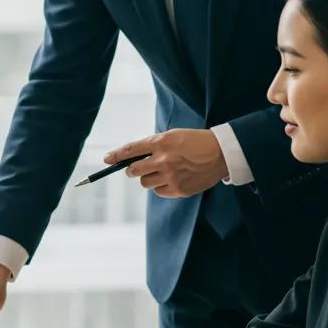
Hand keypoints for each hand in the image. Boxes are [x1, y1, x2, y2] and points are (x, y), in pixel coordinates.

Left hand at [106, 128, 227, 198]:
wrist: (221, 154)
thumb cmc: (194, 142)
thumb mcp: (173, 136)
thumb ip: (152, 145)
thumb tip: (131, 158)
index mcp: (161, 143)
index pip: (131, 150)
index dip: (116, 155)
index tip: (106, 160)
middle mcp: (164, 160)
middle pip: (133, 171)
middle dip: (132, 170)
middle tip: (136, 168)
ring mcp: (172, 176)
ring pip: (145, 183)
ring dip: (148, 178)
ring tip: (163, 171)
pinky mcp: (179, 189)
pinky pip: (158, 192)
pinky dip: (161, 187)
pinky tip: (173, 179)